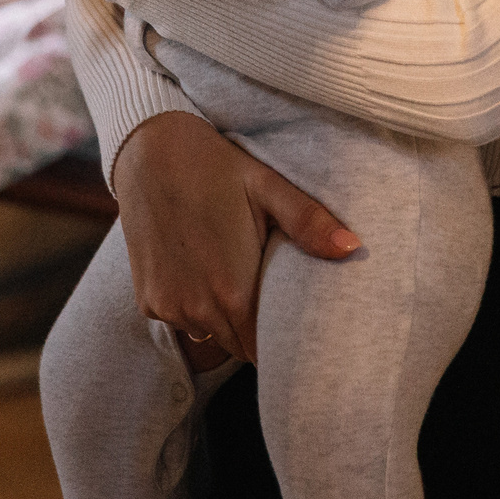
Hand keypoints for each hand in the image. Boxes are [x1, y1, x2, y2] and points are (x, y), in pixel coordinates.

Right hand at [109, 112, 360, 365]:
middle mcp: (196, 309)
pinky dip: (192, 304)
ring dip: (223, 317)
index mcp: (232, 292)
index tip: (292, 322)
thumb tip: (353, 248)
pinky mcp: (146, 300)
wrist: (148, 149)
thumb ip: (308, 223)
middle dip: (254, 328)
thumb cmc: (215, 166)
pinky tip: (198, 265)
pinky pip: (179, 318)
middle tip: (265, 289)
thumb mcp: (266, 186)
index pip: (263, 349)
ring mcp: (167, 306)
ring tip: (232, 272)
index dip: (281, 340)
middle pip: (238, 346)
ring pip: (209, 333)